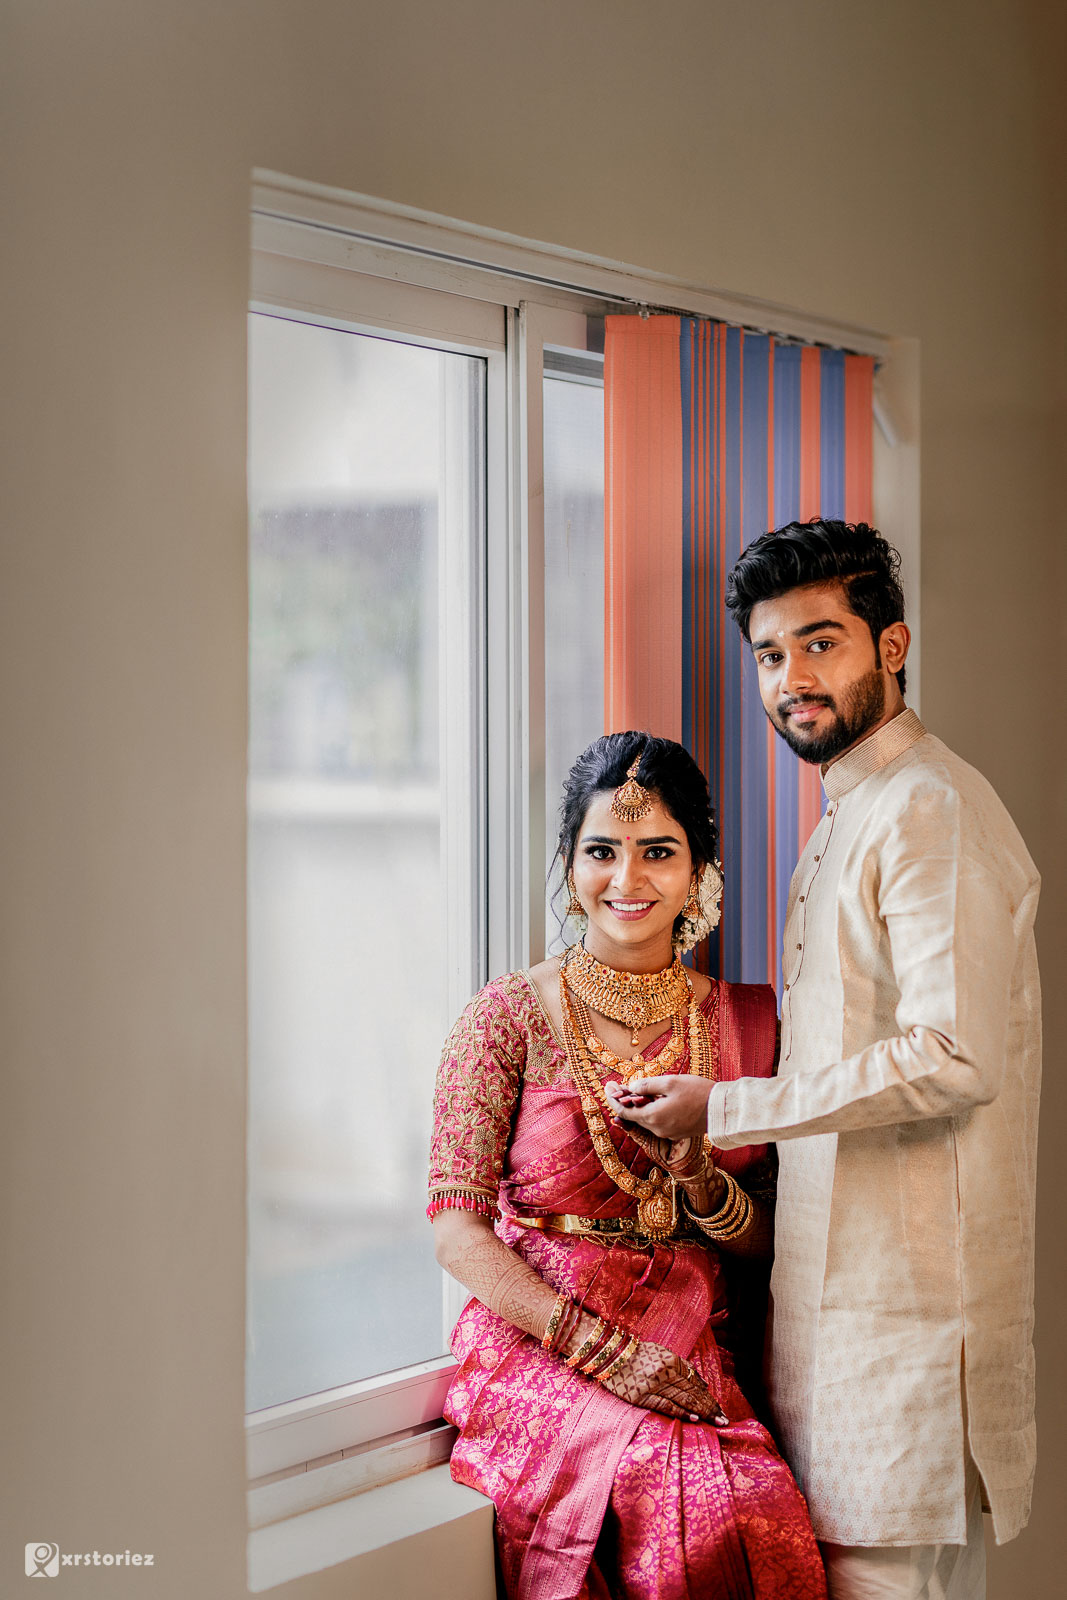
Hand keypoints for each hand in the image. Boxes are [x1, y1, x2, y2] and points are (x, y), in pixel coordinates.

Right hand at [597, 1335, 726, 1424]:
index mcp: (671, 1360)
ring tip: (715, 1421)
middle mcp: (665, 1372)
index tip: (720, 1407)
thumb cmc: (638, 1354)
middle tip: (724, 1419)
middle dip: (710, 1407)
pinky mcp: (642, 1397)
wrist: (610, 1355)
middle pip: (692, 1392)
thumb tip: (702, 1382)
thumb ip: (683, 1366)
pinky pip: (666, 1406)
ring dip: (701, 1412)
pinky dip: (681, 1413)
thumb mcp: (662, 1353)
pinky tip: (694, 1419)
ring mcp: (654, 1385)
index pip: (695, 1382)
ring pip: (683, 1400)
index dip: (708, 1396)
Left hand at [605, 1074, 712, 1140]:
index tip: (607, 1086)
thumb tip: (631, 1088)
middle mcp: (657, 1129)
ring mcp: (668, 1133)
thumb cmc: (698, 1092)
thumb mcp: (670, 1082)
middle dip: (623, 1101)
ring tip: (631, 1091)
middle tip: (616, 1086)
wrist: (722, 1109)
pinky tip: (650, 1100)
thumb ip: (647, 1085)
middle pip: (633, 1117)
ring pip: (645, 1120)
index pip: (623, 1111)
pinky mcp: (677, 1133)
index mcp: (653, 1117)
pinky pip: (657, 1122)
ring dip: (636, 1107)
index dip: (613, 1099)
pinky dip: (649, 1112)